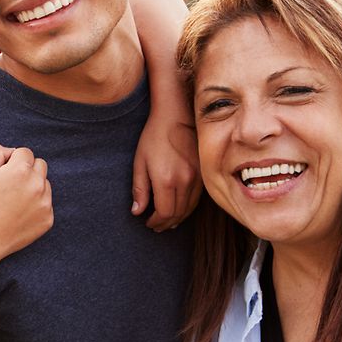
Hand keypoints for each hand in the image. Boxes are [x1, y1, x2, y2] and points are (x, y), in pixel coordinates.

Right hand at [0, 143, 53, 264]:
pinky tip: (19, 215)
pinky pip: (46, 204)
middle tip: (10, 186)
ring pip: (45, 184)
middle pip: (40, 165)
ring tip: (13, 202)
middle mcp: (37, 184)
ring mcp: (45, 203)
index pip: (25, 152)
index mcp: (21, 170)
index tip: (2, 175)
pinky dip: (36, 207)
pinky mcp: (48, 219)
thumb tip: (11, 151)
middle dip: (27, 171)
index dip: (12, 161)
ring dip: (33, 188)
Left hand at [132, 112, 199, 231]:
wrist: (176, 115)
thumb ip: (139, 189)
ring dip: (178, 218)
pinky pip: (198, 197)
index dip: (156, 222)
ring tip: (167, 222)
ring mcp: (197, 176)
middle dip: (166, 223)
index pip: (164, 213)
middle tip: (156, 226)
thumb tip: (137, 212)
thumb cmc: (154, 137)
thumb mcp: (140, 162)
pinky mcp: (204, 172)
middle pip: (178, 213)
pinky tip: (180, 209)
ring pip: (190, 208)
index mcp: (166, 180)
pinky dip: (188, 207)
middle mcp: (185, 181)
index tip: (148, 223)